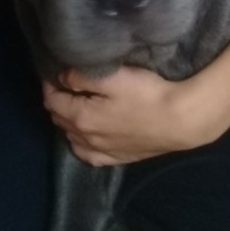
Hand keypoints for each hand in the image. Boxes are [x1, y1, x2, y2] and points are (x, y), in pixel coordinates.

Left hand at [42, 67, 213, 166]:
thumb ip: (82, 77)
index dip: (50, 85)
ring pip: (72, 137)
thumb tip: (62, 78)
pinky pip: (89, 155)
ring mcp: (102, 152)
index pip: (52, 101)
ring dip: (68, 121)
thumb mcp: (113, 78)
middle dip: (58, 101)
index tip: (53, 72)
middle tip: (65, 84)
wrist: (180, 121)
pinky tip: (87, 137)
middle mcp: (86, 139)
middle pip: (60, 119)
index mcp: (82, 118)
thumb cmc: (146, 94)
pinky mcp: (118, 158)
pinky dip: (81, 143)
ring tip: (77, 105)